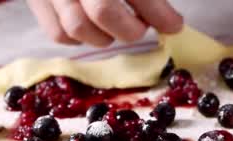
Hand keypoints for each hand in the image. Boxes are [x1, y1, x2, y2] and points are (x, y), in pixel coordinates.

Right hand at [26, 0, 182, 46]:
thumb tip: (168, 16)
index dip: (159, 13)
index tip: (173, 25)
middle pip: (104, 11)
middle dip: (131, 28)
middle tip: (142, 26)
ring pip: (78, 27)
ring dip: (105, 36)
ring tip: (118, 26)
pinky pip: (58, 32)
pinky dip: (80, 37)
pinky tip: (94, 28)